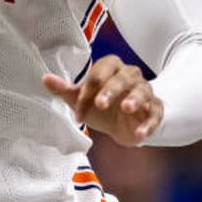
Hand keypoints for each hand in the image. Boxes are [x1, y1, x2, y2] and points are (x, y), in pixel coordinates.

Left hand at [42, 56, 162, 147]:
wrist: (123, 125)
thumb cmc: (101, 107)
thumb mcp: (81, 99)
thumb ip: (65, 90)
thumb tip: (45, 78)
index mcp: (111, 68)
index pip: (100, 73)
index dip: (88, 91)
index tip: (78, 113)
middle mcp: (130, 76)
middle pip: (124, 77)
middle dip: (112, 89)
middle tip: (100, 104)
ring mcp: (145, 92)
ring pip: (144, 91)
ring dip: (136, 99)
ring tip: (127, 108)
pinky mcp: (155, 110)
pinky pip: (155, 113)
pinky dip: (149, 123)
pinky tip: (140, 134)